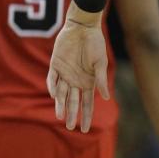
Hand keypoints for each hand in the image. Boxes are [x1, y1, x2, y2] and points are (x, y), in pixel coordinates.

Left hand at [47, 3, 109, 132]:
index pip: (87, 103)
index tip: (84, 130)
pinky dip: (53, 86)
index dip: (86, 116)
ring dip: (61, 105)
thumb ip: (101, 79)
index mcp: (89, 81)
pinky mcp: (55, 65)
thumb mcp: (101, 62)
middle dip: (72, 114)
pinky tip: (55, 95)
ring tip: (61, 117)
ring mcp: (65, 74)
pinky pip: (52, 79)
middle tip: (71, 127)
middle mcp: (76, 80)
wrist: (83, 27)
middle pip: (74, 101)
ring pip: (61, 94)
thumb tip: (105, 98)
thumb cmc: (95, 43)